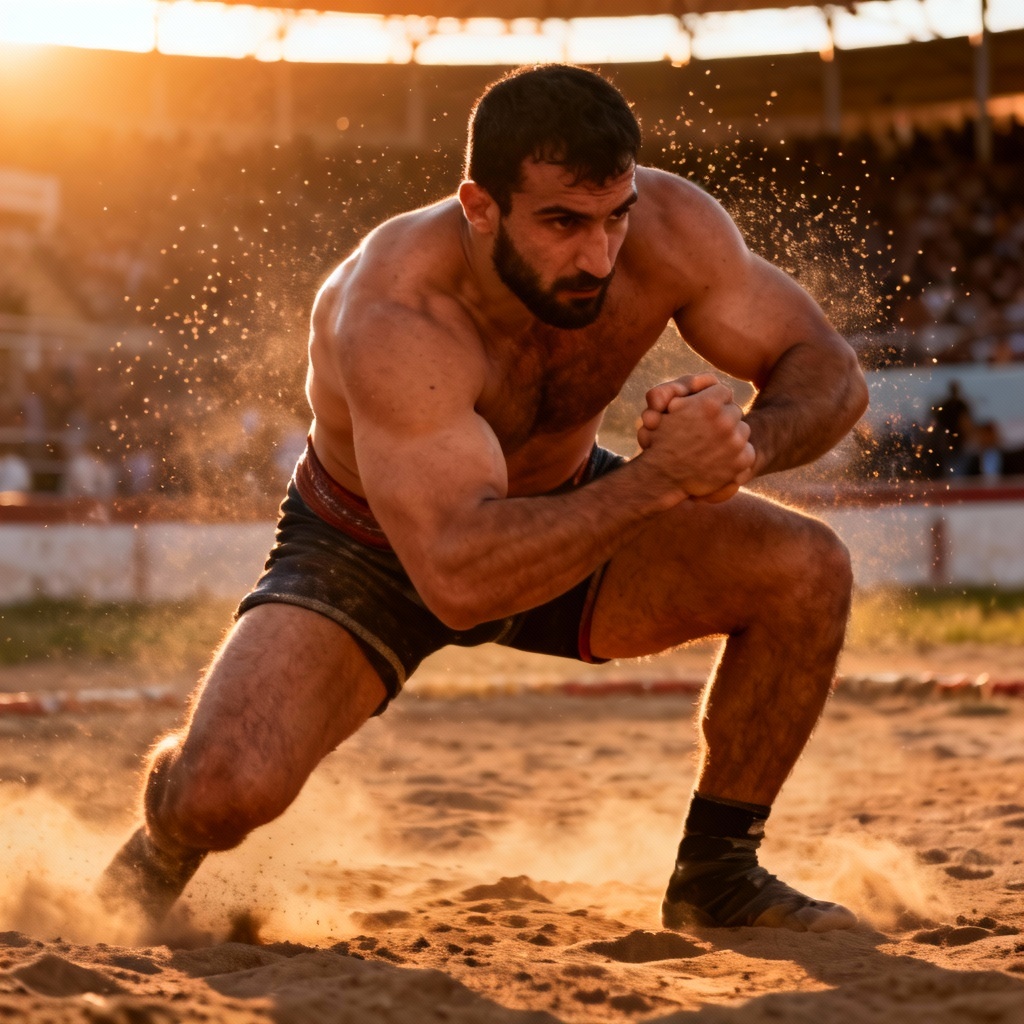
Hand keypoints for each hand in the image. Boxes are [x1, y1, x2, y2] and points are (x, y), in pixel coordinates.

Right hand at [635, 377, 754, 501]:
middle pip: (735, 410)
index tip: (702, 411)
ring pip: (743, 430)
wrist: (663, 479)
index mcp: (709, 404)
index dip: (712, 400)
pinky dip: (737, 455)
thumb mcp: (662, 407)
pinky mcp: (742, 461)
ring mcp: (736, 443)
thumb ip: (680, 388)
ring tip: (712, 444)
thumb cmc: (659, 440)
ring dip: (731, 435)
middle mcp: (726, 421)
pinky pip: (748, 451)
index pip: (723, 391)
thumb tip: (709, 385)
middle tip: (706, 430)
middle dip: (723, 418)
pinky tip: (720, 458)